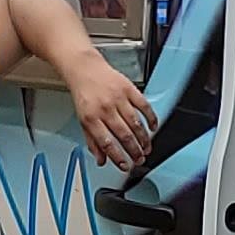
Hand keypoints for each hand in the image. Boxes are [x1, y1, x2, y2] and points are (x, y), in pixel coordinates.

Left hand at [67, 53, 156, 172]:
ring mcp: (118, 98)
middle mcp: (105, 108)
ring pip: (135, 123)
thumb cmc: (84, 94)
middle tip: (140, 159)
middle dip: (134, 151)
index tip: (125, 166)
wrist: (84, 69)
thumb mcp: (82, 120)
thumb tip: (102, 160)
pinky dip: (150, 118)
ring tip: (147, 148)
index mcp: (91, 118)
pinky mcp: (129, 88)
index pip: (106, 143)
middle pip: (124, 135)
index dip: (118, 157)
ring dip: (143, 139)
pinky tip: (153, 127)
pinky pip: (144, 105)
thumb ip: (92, 141)